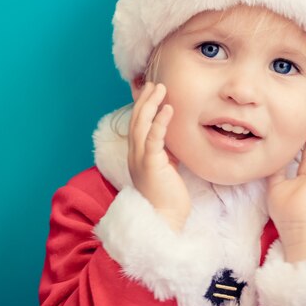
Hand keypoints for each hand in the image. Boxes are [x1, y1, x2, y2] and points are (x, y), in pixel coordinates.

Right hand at [127, 82, 190, 230]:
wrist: (163, 221)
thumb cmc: (166, 198)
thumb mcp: (164, 170)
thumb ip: (164, 154)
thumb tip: (171, 141)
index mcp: (137, 155)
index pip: (137, 125)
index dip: (142, 106)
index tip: (151, 92)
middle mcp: (134, 155)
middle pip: (136, 120)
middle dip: (145, 99)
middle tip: (156, 84)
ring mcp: (140, 159)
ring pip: (141, 124)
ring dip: (151, 104)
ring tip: (161, 88)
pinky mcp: (150, 164)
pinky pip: (153, 138)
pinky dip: (160, 121)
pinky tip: (168, 109)